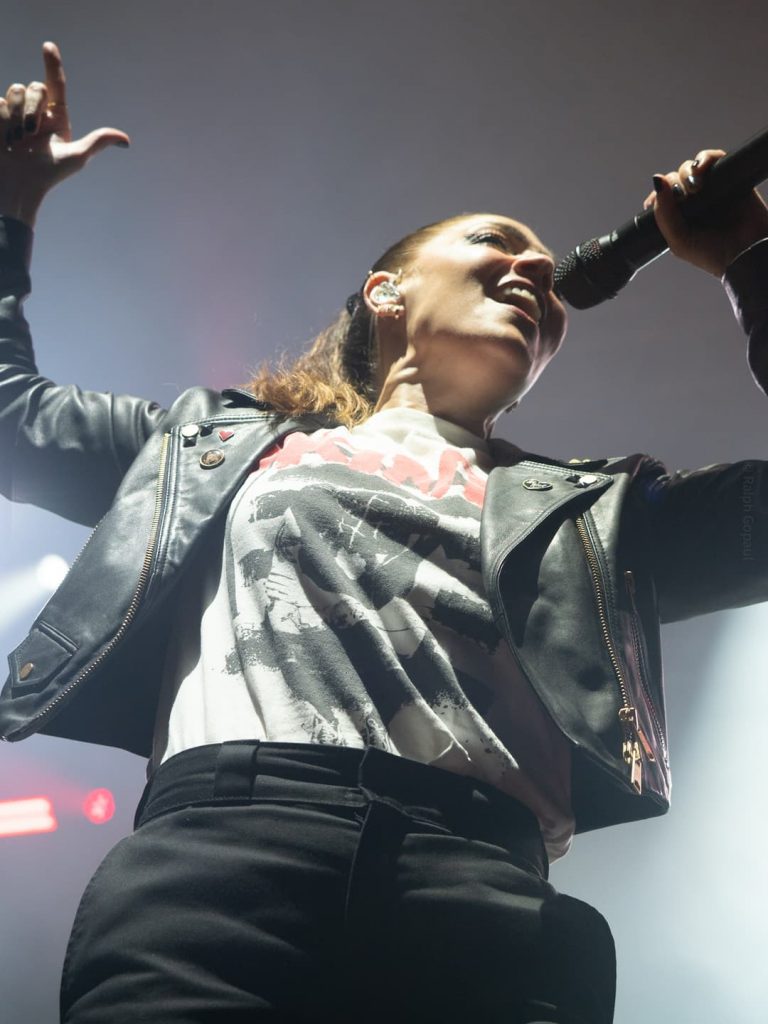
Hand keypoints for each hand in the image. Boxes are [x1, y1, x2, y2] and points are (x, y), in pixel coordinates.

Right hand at [0, 42, 129, 224]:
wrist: (18, 185)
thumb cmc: (48, 175)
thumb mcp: (77, 157)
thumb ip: (98, 142)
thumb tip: (126, 140)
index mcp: (57, 118)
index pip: (56, 85)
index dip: (52, 65)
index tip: (48, 46)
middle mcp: (37, 113)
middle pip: (35, 87)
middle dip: (33, 106)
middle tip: (31, 133)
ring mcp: (16, 115)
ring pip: (15, 90)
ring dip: (17, 115)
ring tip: (17, 139)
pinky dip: (3, 120)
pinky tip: (5, 138)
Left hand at [642, 148, 767, 276]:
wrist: (746, 253)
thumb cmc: (712, 253)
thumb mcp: (679, 241)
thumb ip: (663, 215)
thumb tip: (657, 179)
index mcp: (680, 217)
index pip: (662, 197)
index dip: (658, 194)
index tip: (654, 201)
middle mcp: (694, 202)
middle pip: (675, 179)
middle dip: (673, 183)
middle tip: (683, 195)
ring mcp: (712, 189)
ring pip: (692, 167)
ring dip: (687, 170)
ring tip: (694, 185)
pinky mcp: (730, 177)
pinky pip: (715, 158)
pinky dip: (706, 157)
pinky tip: (701, 168)